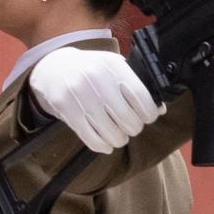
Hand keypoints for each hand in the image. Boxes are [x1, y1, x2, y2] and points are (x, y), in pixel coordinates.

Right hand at [29, 48, 164, 153]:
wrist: (53, 67)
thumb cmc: (94, 69)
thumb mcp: (115, 67)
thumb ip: (137, 84)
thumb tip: (160, 109)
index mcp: (114, 67)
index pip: (141, 97)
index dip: (149, 113)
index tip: (148, 117)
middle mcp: (97, 79)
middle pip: (127, 119)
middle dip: (134, 128)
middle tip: (132, 127)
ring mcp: (79, 94)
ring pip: (111, 132)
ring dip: (120, 139)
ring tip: (120, 135)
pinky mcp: (65, 109)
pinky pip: (90, 137)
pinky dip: (102, 146)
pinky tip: (106, 144)